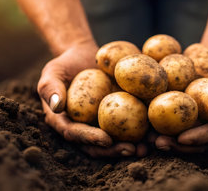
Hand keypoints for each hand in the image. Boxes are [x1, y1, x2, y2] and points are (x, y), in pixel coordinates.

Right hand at [37, 40, 146, 156]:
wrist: (84, 57)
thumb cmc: (64, 65)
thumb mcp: (52, 73)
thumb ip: (50, 89)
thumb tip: (56, 106)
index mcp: (65, 123)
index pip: (76, 134)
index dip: (90, 138)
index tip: (106, 139)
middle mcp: (84, 128)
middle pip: (98, 145)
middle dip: (115, 150)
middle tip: (132, 150)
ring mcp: (101, 124)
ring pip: (117, 140)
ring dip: (133, 146)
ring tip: (148, 147)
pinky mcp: (118, 116)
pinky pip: (130, 125)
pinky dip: (143, 130)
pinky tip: (157, 131)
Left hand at [155, 41, 207, 152]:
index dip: (199, 138)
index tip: (183, 138)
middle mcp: (207, 124)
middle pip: (192, 141)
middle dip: (176, 145)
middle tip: (159, 144)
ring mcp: (192, 119)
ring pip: (177, 134)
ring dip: (162, 138)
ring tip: (145, 140)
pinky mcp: (177, 110)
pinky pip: (165, 118)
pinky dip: (152, 123)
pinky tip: (139, 124)